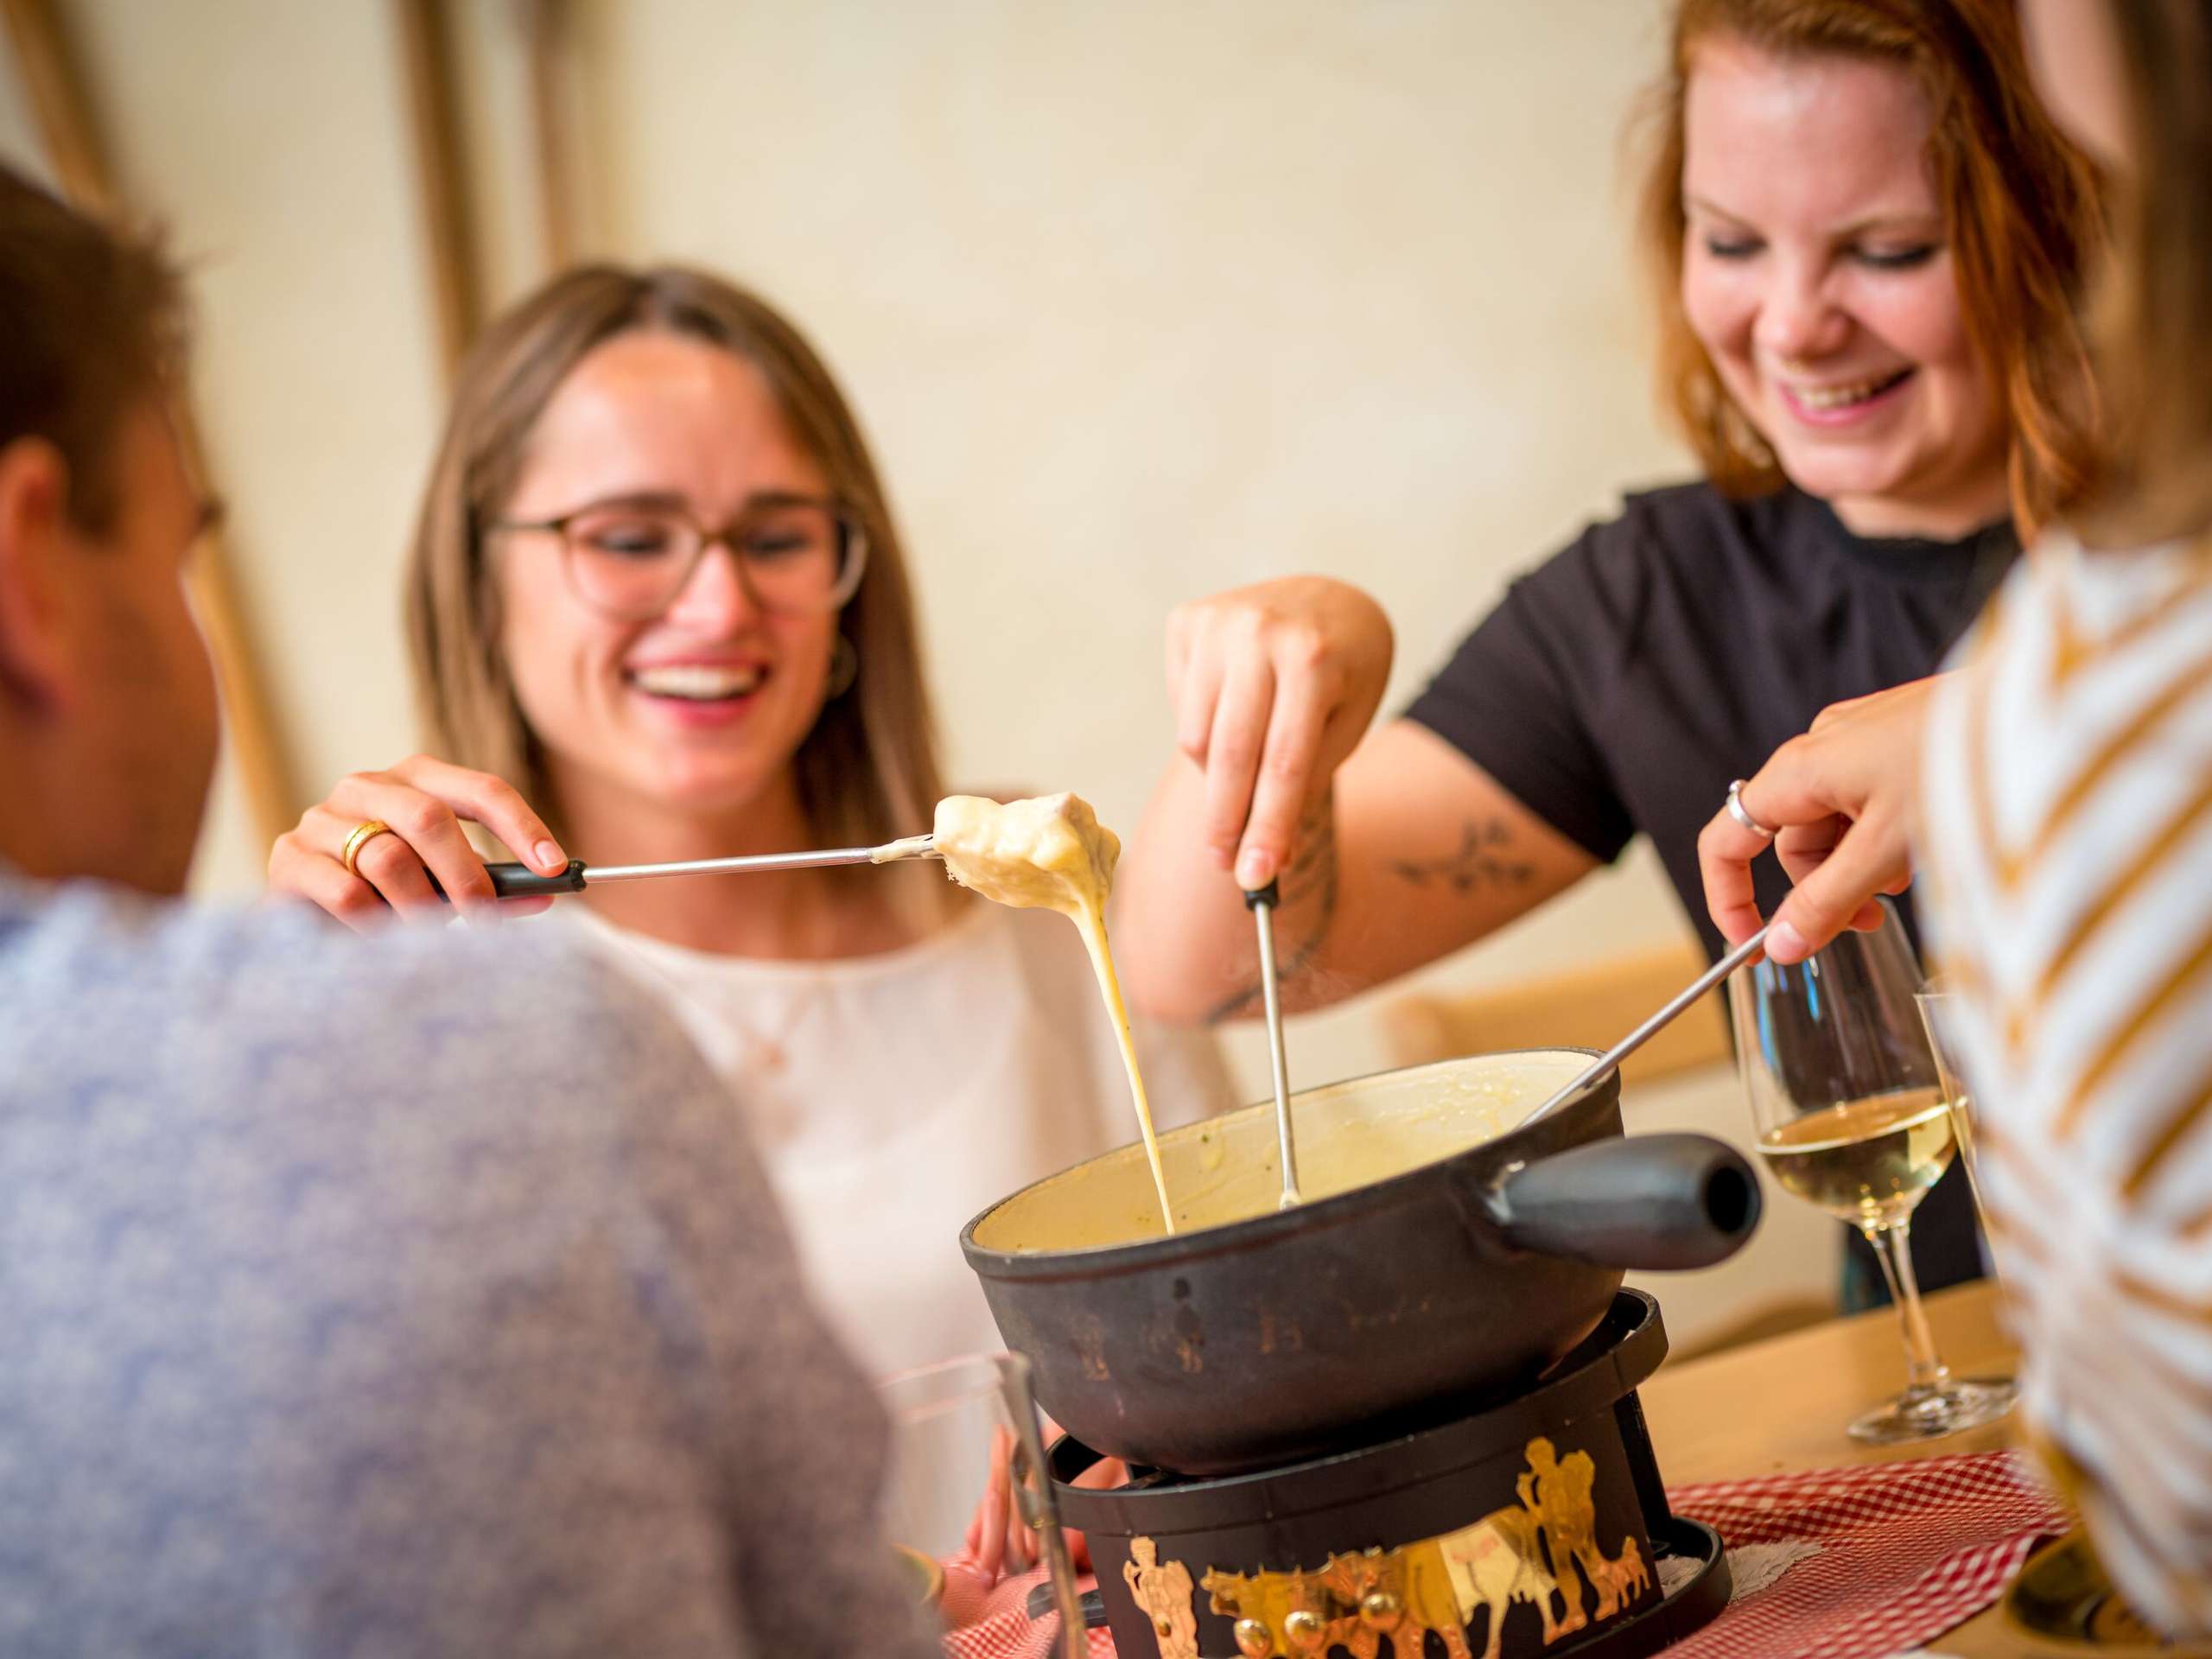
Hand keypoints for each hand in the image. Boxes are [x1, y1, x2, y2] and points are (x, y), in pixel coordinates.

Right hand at [267, 754, 569, 931]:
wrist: (304, 918)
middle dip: (467, 876)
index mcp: (417, 779)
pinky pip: (348, 893)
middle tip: (485, 918)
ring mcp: (323, 818)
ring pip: (389, 858)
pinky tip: (379, 938)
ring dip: (419, 907)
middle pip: (430, 817)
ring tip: (425, 935)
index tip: (555, 869)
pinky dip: (375, 924)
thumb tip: (545, 895)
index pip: (480, 790)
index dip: (522, 827)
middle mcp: (368, 786)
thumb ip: (491, 885)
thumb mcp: (443, 882)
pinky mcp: (290, 857)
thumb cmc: (389, 894)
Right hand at [1164, 576, 1391, 889]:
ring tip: (1244, 780)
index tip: (1255, 877)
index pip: (1283, 763)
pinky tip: (1233, 713)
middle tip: (1226, 866)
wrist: (1328, 599)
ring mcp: (1219, 622)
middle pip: (1231, 753)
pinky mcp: (1188, 621)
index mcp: (1313, 658)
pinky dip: (1203, 730)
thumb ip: (1304, 783)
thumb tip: (1264, 858)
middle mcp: (1260, 632)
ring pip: (1196, 736)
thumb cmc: (1343, 674)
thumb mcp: (1345, 725)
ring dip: (1216, 778)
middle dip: (1227, 821)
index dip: (1267, 827)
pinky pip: (1183, 706)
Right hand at [1697, 678, 1939, 964]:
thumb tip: (1781, 945)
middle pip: (1790, 841)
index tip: (1755, 945)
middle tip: (1870, 922)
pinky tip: (1925, 842)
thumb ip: (1827, 903)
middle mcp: (1819, 747)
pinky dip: (1885, 834)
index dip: (1730, 898)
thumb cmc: (1967, 764)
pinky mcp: (1894, 739)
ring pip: (1834, 823)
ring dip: (1859, 864)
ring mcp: (1857, 739)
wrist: (2044, 709)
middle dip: (1821, 888)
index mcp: (1799, 770)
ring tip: (1911, 875)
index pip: (1727, 840)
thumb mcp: (1885, 851)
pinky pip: (1867, 800)